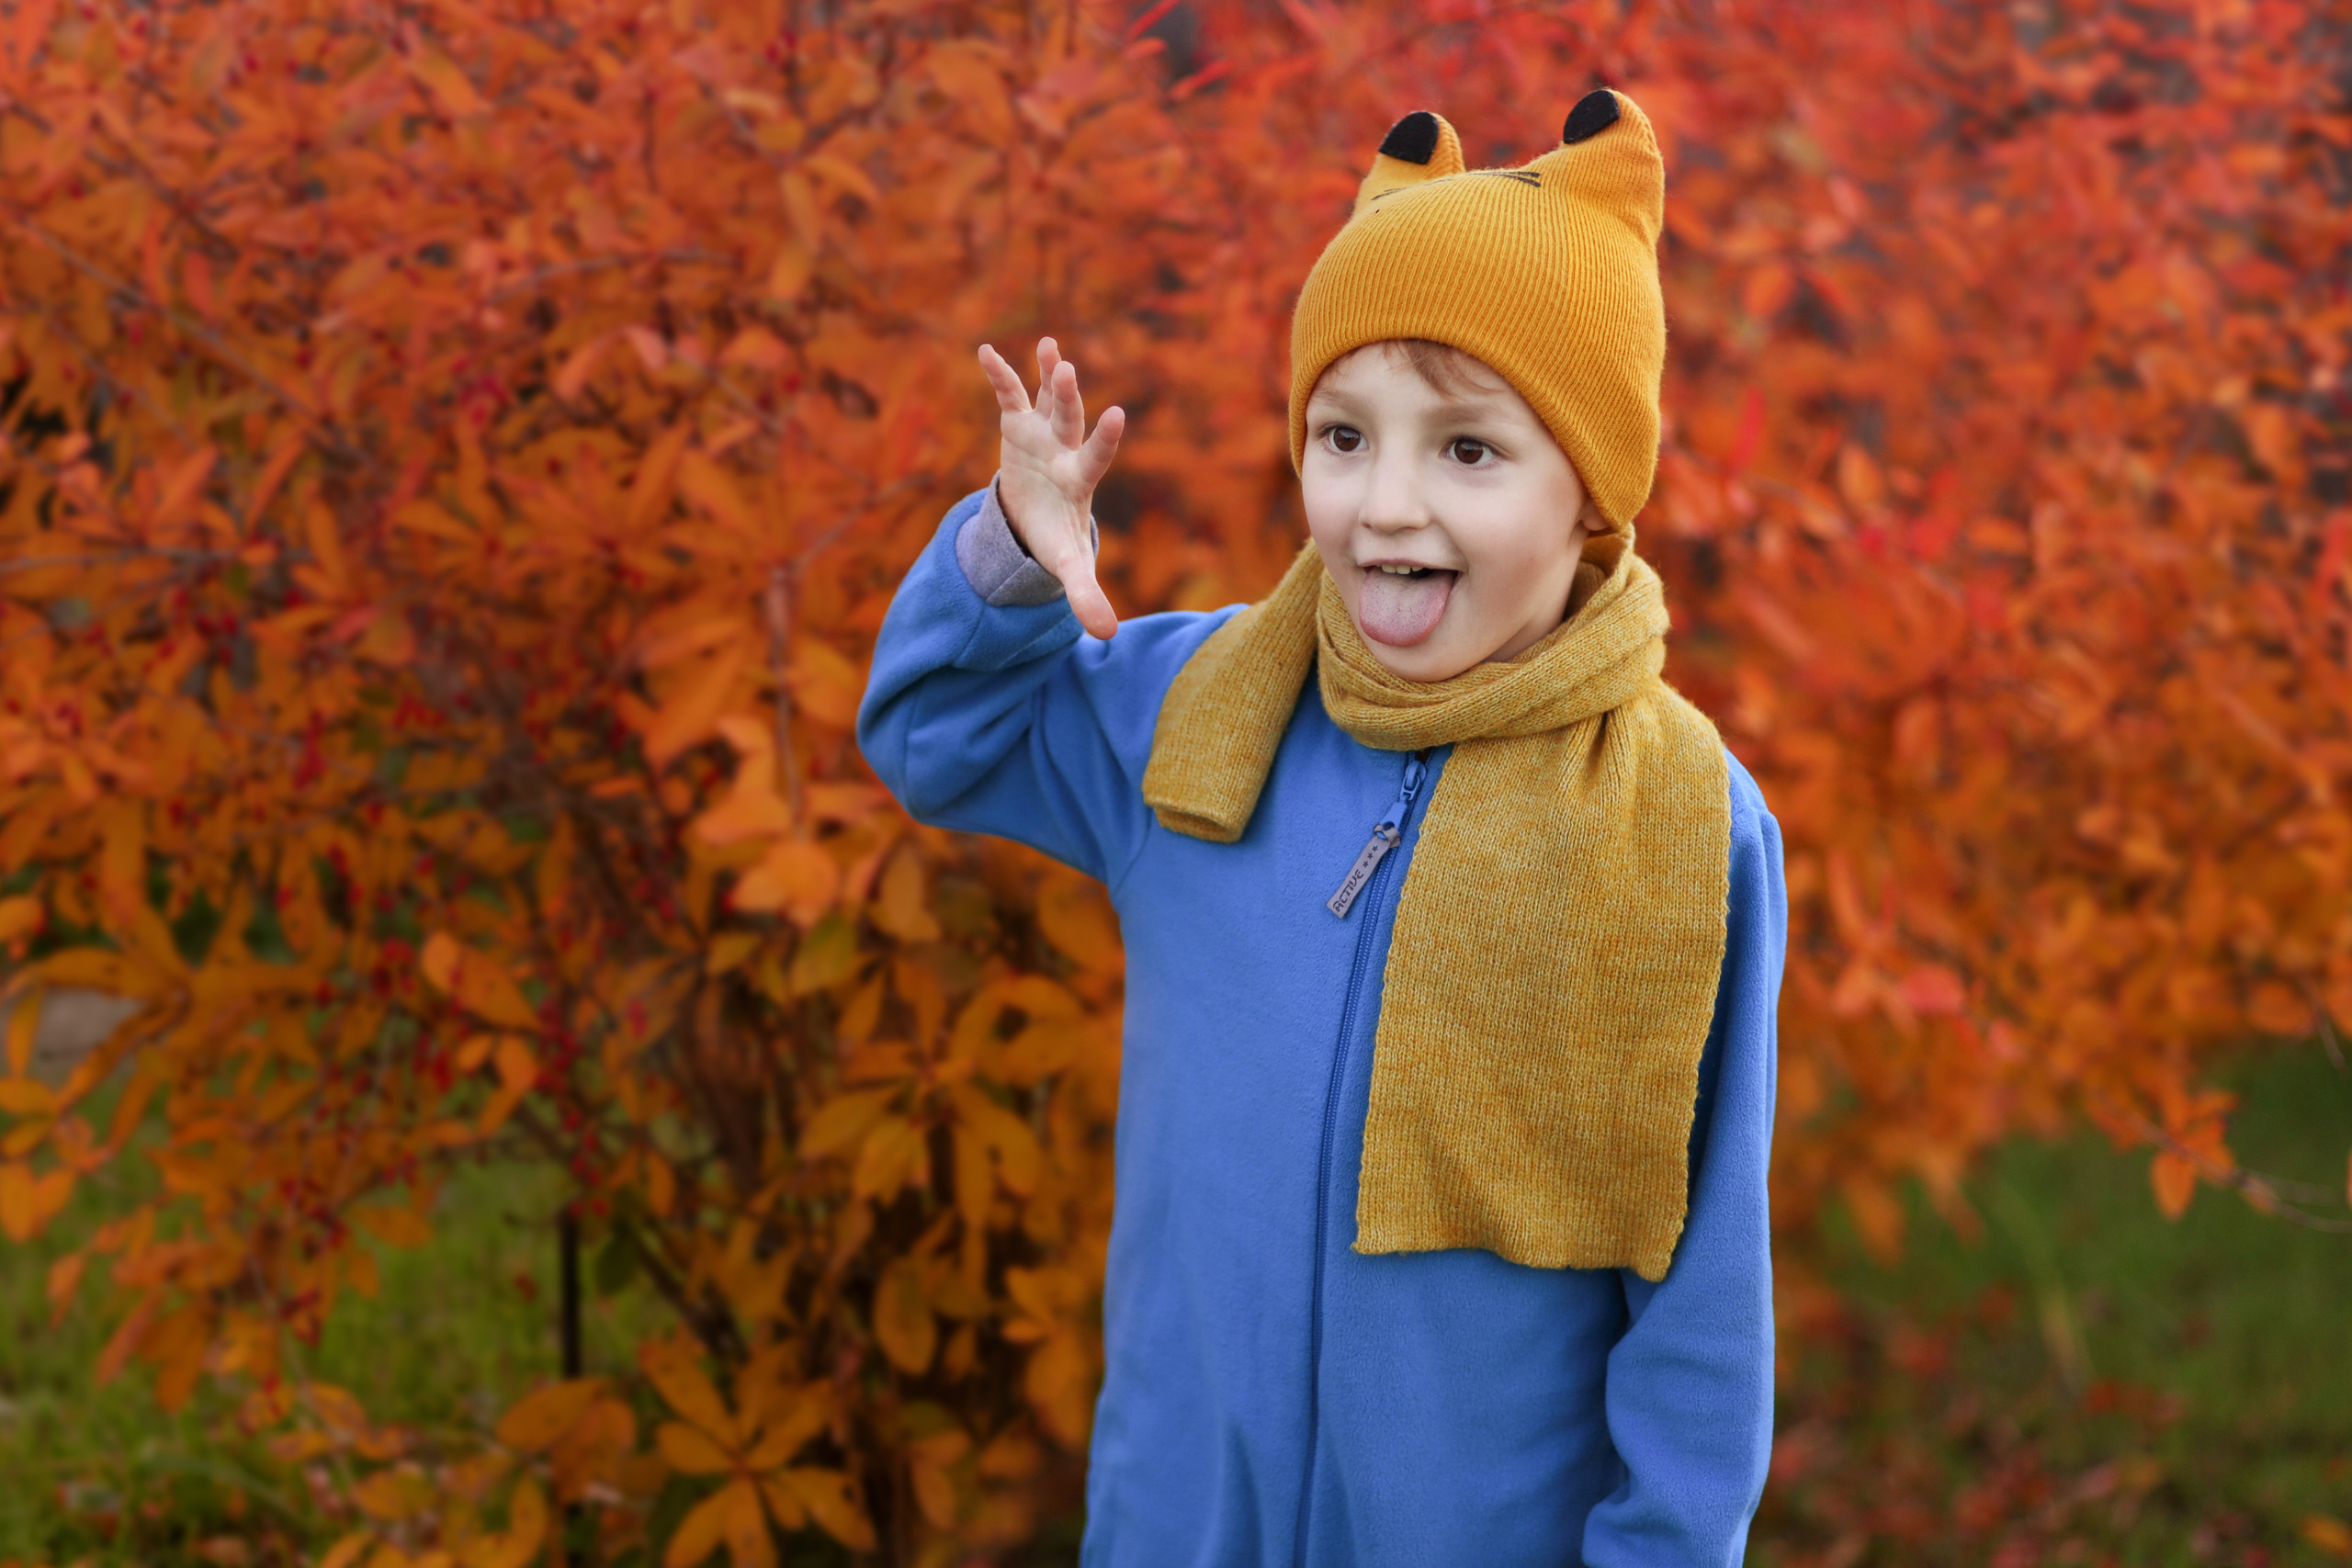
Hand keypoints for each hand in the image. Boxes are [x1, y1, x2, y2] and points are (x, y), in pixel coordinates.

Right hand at [978, 337, 1123, 638]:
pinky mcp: (1017, 426)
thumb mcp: (1068, 568)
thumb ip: (1087, 596)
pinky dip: (1000, 374)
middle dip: (1067, 398)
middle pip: (1069, 421)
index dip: (1104, 438)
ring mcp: (1042, 435)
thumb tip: (1108, 637)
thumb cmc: (1057, 540)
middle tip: (1068, 371)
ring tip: (1050, 346)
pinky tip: (986, 350)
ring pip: (1047, 400)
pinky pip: (1008, 396)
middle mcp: (1064, 450)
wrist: (1039, 520)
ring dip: (1047, 375)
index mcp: (1079, 481)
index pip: (1095, 457)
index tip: (1117, 414)